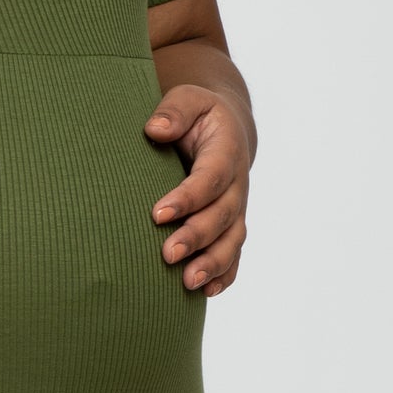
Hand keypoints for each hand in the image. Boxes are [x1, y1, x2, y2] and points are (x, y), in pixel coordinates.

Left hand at [143, 83, 250, 296]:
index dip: (189, 197)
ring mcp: (237, 209)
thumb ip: (174, 110)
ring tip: (188, 283)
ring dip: (212, 264)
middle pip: (223, 215)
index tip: (158, 214)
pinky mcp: (231, 226)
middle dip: (197, 237)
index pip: (211, 177)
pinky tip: (207, 293)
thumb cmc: (198, 115)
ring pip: (231, 241)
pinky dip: (225, 275)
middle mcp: (237, 184)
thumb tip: (155, 130)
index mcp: (227, 151)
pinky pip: (234, 255)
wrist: (225, 130)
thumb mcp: (188, 99)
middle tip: (167, 255)